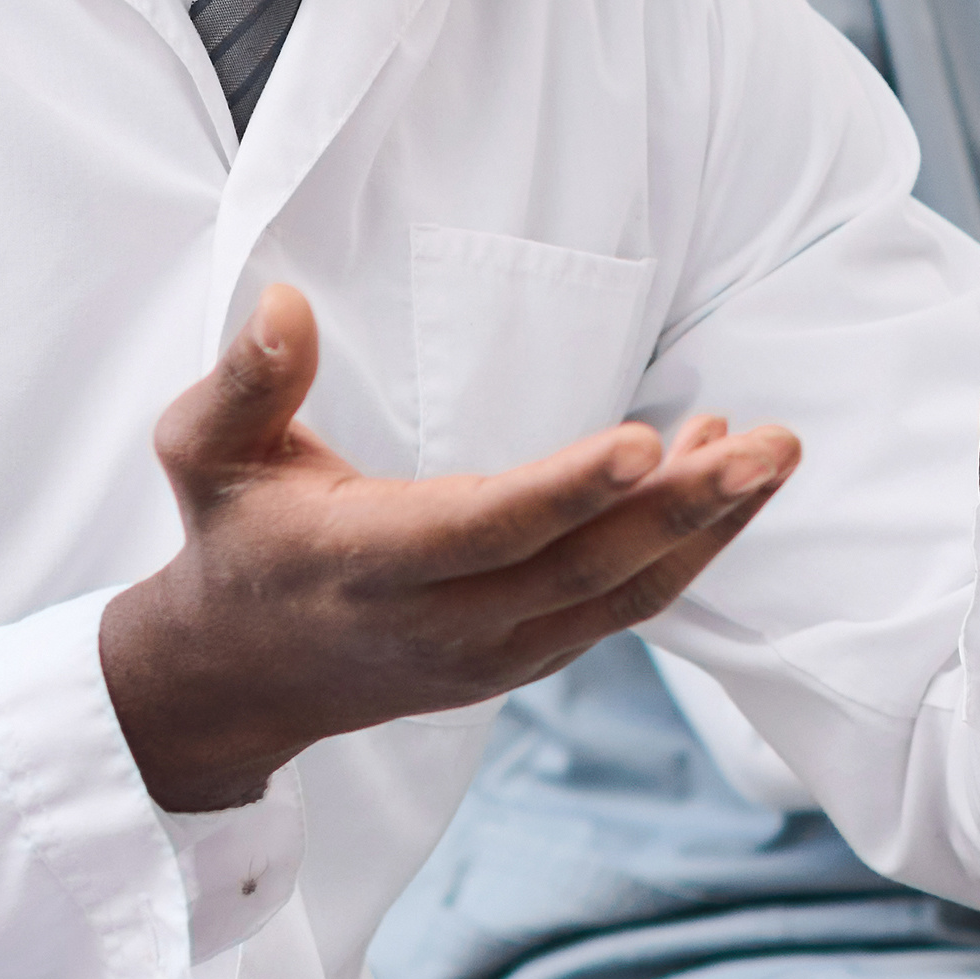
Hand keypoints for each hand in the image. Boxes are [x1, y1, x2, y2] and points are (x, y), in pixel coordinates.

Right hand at [99, 286, 801, 811]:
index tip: (647, 439)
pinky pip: (622, 604)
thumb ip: (245, 380)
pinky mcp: (529, 656)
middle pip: (583, 572)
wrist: (240, 676)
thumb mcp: (203, 454)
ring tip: (776, 452)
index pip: (484, 531)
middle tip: (772, 444)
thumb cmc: (231, 539)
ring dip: (708, 526)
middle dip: (686, 508)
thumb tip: (284, 302)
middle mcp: (443, 624)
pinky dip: (682, 546)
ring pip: (622, 596)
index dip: (568, 491)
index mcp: (366, 565)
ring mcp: (495, 653)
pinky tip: (721, 469)